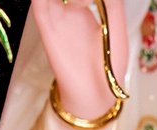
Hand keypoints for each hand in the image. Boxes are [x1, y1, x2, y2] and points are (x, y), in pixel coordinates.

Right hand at [33, 0, 127, 121]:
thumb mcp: (118, 30)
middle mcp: (68, 7)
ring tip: (78, 3)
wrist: (94, 94)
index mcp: (86, 7)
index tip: (94, 2)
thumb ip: (112, 3)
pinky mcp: (45, 25)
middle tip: (87, 2)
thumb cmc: (108, 67)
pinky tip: (61, 1)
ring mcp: (56, 15)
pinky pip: (38, 2)